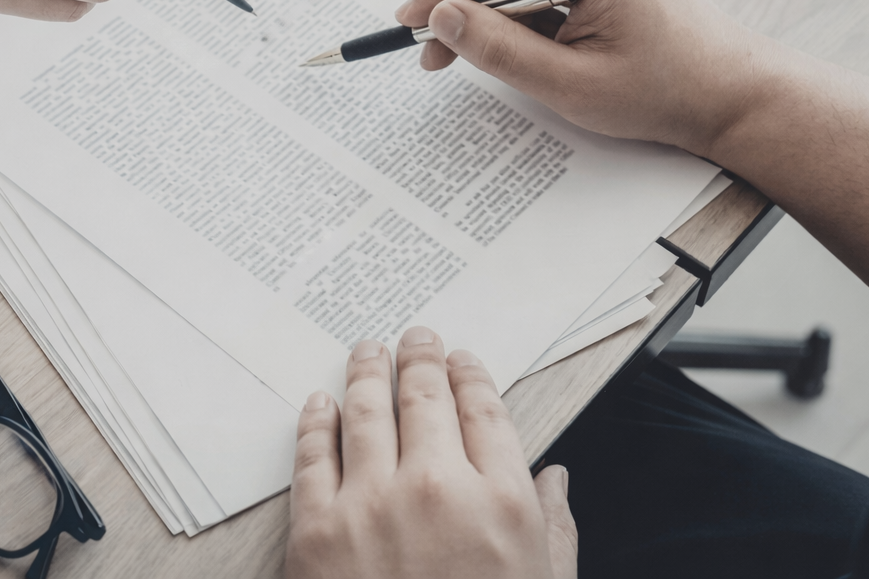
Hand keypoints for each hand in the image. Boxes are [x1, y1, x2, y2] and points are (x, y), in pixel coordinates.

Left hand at [285, 328, 576, 578]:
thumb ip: (554, 530)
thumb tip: (556, 479)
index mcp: (502, 504)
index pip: (486, 410)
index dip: (472, 375)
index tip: (464, 360)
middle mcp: (437, 489)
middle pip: (426, 398)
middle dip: (421, 358)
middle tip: (416, 337)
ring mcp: (370, 506)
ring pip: (366, 411)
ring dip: (367, 372)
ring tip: (367, 352)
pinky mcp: (314, 531)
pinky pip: (312, 456)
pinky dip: (315, 421)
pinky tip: (319, 404)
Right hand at [394, 0, 773, 157]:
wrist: (725, 90)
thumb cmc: (661, 91)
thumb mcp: (569, 85)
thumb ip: (500, 49)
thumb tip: (443, 17)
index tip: (407, 23)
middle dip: (463, 5)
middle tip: (434, 54)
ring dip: (491, 7)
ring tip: (486, 56)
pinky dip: (520, 3)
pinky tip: (526, 40)